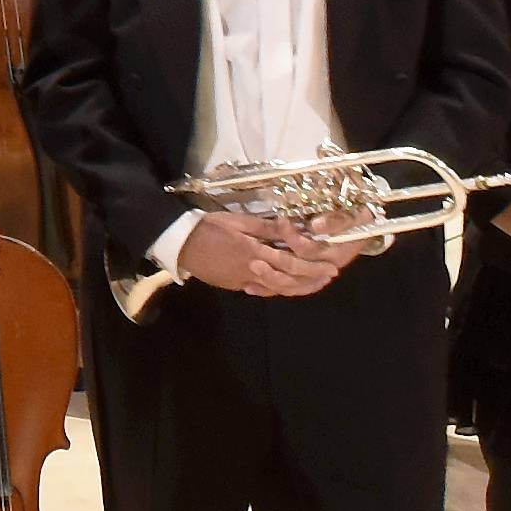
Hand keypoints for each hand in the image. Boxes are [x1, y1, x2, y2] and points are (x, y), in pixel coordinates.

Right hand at [176, 208, 346, 299]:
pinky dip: (274, 288)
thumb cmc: (209, 227)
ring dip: (296, 287)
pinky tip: (284, 286)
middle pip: (287, 281)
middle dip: (310, 280)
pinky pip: (260, 289)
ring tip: (311, 283)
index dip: (312, 267)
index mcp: (254, 253)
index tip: (330, 267)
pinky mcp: (234, 285)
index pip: (290, 263)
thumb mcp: (238, 221)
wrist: (181, 244)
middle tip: (328, 277)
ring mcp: (242, 281)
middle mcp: (252, 271)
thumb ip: (264, 227)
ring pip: (275, 288)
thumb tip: (289, 227)